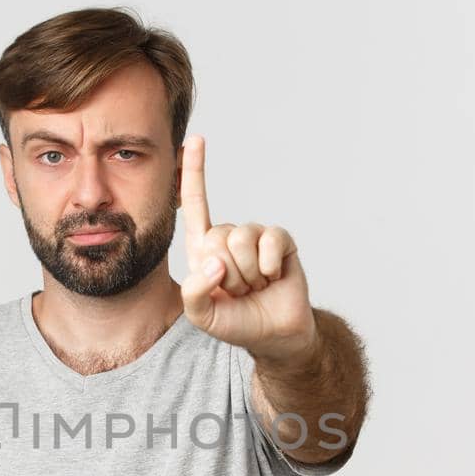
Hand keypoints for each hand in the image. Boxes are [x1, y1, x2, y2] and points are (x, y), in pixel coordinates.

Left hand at [177, 134, 318, 365]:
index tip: (196, 139)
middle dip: (227, 272)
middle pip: (217, 235)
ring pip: (242, 239)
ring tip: (255, 286)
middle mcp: (229, 237)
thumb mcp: (202, 316)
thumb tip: (215, 262)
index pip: (196, 204)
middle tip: (238, 290)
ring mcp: (257, 238)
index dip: (194, 171)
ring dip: (247, 273)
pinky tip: (273, 278)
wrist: (274, 336)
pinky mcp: (281, 243)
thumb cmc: (235, 323)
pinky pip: (271, 240)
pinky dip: (269, 266)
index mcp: (204, 248)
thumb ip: (193, 293)